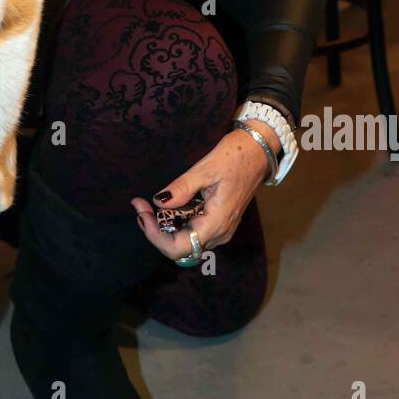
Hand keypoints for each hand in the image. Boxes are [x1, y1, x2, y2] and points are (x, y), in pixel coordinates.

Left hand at [131, 122, 277, 260]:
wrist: (258, 151)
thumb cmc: (235, 157)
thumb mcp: (205, 169)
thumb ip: (182, 188)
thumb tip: (159, 202)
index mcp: (216, 223)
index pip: (179, 248)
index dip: (155, 236)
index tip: (142, 212)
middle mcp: (220, 233)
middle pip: (179, 248)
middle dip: (155, 231)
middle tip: (139, 206)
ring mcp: (221, 229)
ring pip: (185, 241)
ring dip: (163, 228)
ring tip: (146, 206)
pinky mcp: (219, 222)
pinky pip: (193, 231)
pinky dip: (175, 223)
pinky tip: (166, 207)